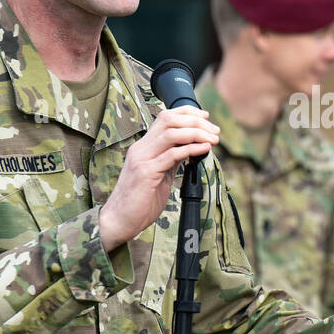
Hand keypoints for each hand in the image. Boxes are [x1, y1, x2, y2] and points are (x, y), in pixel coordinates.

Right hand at [100, 106, 219, 249]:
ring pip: (171, 133)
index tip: (206, 117)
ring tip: (213, 139)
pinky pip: (172, 155)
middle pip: (169, 120)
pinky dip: (191, 149)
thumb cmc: (138, 201)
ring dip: (196, 133)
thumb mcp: (158, 175)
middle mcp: (141, 148)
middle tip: (214, 131)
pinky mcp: (146, 173)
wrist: (118, 220)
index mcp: (143, 147)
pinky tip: (204, 150)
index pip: (165, 117)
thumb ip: (170, 160)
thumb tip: (190, 148)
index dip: (187, 113)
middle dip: (196, 121)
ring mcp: (142, 159)